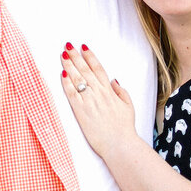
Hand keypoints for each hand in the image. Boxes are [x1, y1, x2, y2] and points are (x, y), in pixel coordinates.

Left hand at [61, 43, 135, 159]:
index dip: (90, 56)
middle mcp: (98, 93)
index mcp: (109, 91)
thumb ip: (121, 91)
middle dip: (76, 56)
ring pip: (77, 79)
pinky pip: (71, 94)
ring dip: (69, 65)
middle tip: (68, 46)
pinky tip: (62, 74)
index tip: (83, 47)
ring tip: (62, 55)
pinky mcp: (80, 111)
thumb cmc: (124, 127)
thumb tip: (113, 80)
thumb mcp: (128, 106)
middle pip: (85, 70)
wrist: (119, 144)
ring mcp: (89, 101)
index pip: (98, 68)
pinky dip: (66, 83)